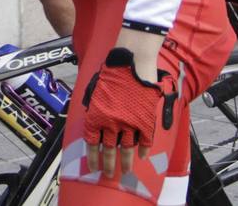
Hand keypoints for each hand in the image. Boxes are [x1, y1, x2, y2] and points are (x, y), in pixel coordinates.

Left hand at [82, 47, 177, 176]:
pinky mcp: (145, 120)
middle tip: (109, 175)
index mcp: (96, 116)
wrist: (131, 61)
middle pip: (109, 151)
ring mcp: (129, 123)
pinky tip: (141, 156)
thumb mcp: (94, 90)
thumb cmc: (111, 72)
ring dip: (126, 162)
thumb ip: (93, 107)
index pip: (92, 143)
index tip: (93, 166)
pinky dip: (143, 150)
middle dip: (109, 165)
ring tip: (126, 171)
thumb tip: (93, 120)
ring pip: (127, 149)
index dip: (93, 157)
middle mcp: (111, 123)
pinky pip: (144, 141)